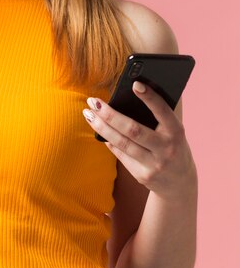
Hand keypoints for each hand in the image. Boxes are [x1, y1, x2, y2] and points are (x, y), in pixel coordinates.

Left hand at [82, 81, 196, 201]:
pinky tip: (98, 129)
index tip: (135, 83)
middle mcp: (166, 149)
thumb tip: (140, 85)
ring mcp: (154, 165)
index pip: (163, 112)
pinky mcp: (142, 175)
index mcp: (176, 132)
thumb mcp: (174, 130)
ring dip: (101, 127)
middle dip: (110, 114)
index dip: (150, 98)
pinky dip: (108, 140)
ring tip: (87, 113)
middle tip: (93, 101)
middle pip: (133, 130)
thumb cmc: (173, 146)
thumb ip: (162, 113)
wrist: (180, 184)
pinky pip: (120, 154)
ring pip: (122, 143)